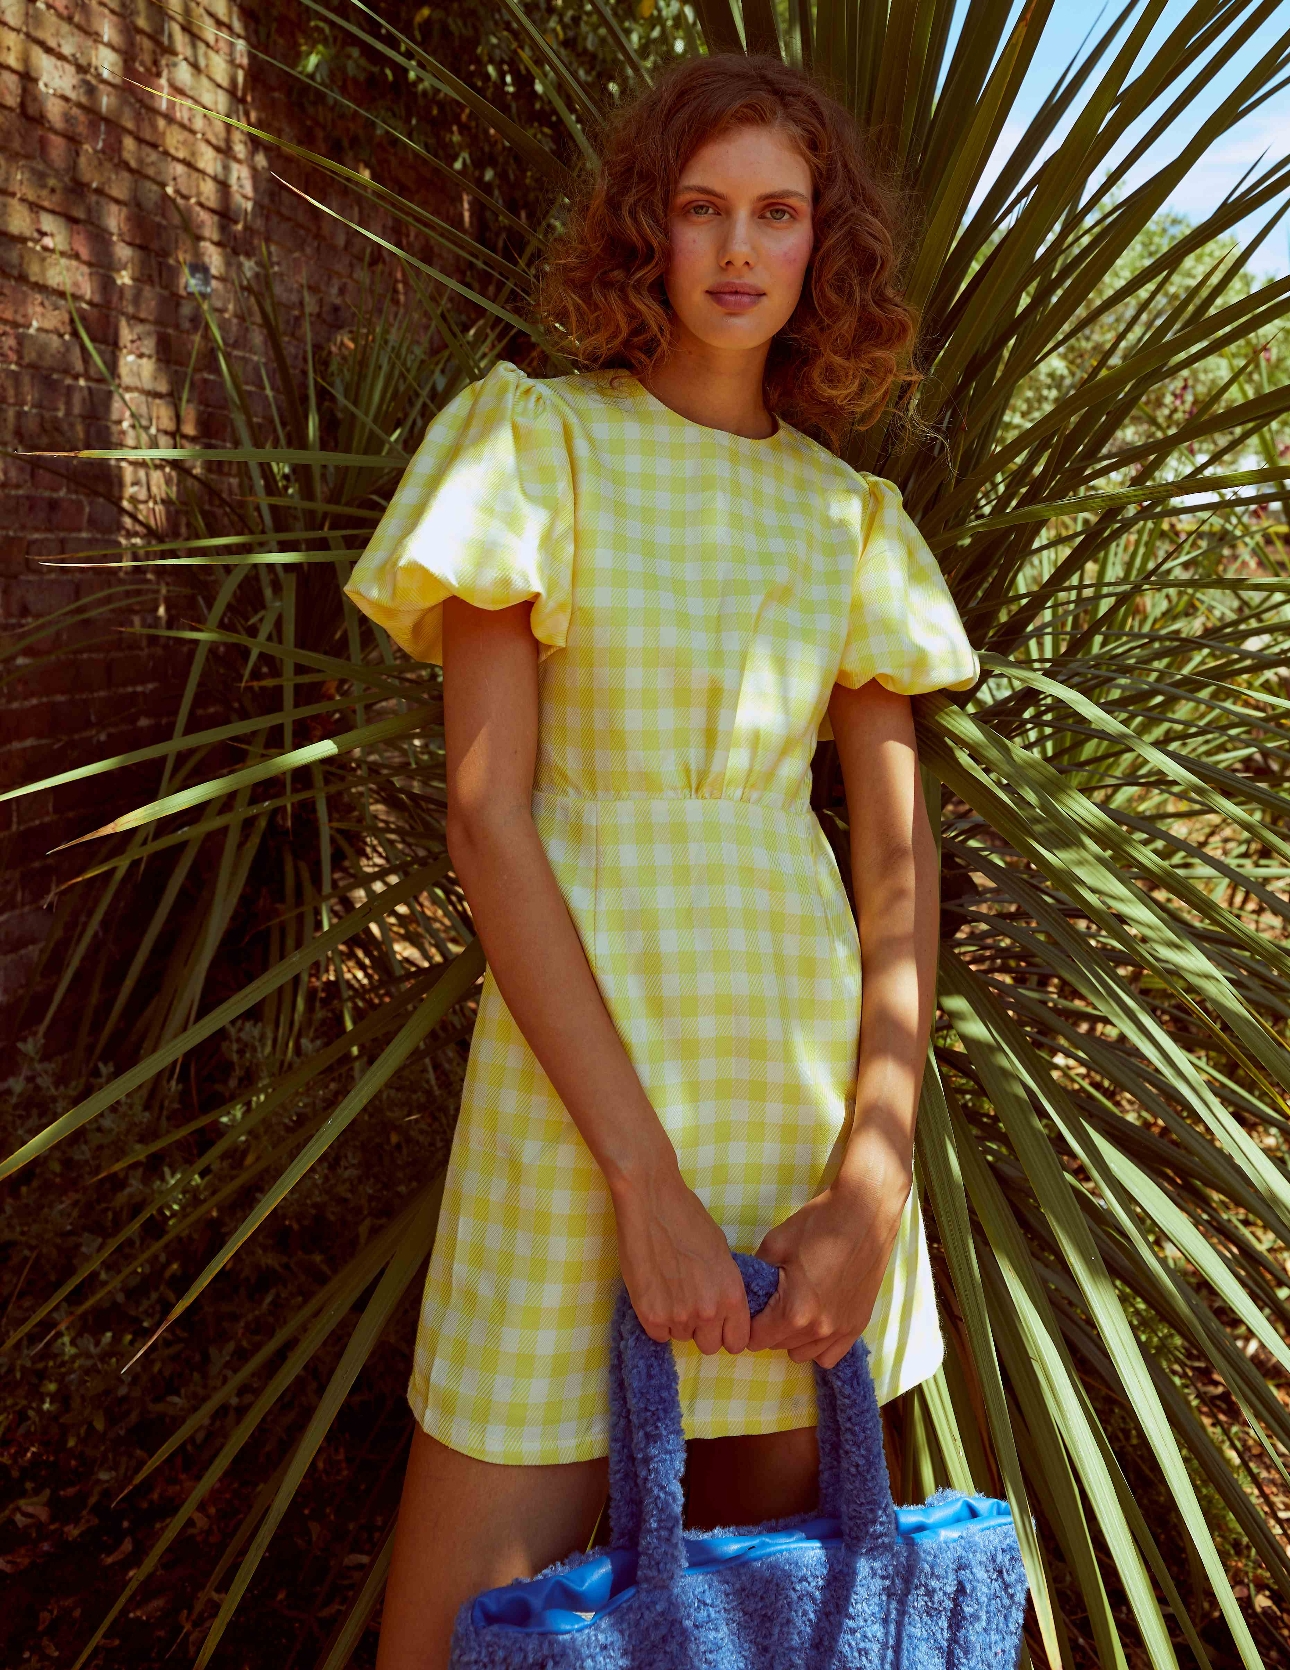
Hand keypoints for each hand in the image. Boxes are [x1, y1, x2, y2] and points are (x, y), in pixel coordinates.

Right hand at [612, 1163, 750, 1355]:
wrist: (651, 1204)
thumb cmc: (689, 1219)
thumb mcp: (722, 1253)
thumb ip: (725, 1286)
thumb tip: (722, 1305)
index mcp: (732, 1295)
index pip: (738, 1342)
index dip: (729, 1334)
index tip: (720, 1326)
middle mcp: (708, 1312)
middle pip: (710, 1346)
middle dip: (703, 1331)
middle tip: (692, 1306)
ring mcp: (678, 1317)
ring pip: (682, 1338)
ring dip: (678, 1323)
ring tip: (670, 1291)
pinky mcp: (650, 1315)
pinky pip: (658, 1335)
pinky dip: (657, 1320)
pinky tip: (656, 1294)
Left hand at [748, 1157, 910, 1368]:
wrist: (865, 1213)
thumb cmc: (818, 1224)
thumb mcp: (775, 1244)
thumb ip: (756, 1275)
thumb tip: (746, 1292)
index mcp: (794, 1312)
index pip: (756, 1339)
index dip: (748, 1322)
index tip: (753, 1306)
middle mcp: (819, 1330)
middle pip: (778, 1347)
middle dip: (769, 1328)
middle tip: (773, 1299)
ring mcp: (841, 1331)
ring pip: (802, 1354)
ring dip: (792, 1338)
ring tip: (795, 1308)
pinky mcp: (858, 1326)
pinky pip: (829, 1356)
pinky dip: (817, 1344)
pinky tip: (815, 1320)